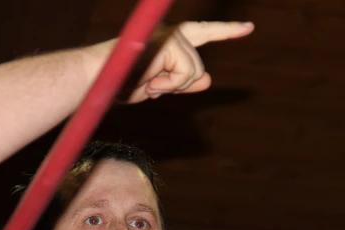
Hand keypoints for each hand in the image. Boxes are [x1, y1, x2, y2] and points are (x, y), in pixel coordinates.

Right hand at [87, 21, 253, 102]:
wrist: (96, 79)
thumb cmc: (120, 83)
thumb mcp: (158, 86)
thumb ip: (183, 82)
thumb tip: (208, 80)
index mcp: (168, 39)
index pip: (203, 33)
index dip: (226, 31)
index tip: (249, 28)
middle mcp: (170, 32)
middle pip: (197, 67)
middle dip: (180, 83)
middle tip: (151, 87)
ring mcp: (170, 34)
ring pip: (193, 72)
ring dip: (172, 86)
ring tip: (147, 85)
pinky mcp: (169, 41)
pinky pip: (185, 73)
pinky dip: (169, 85)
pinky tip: (149, 84)